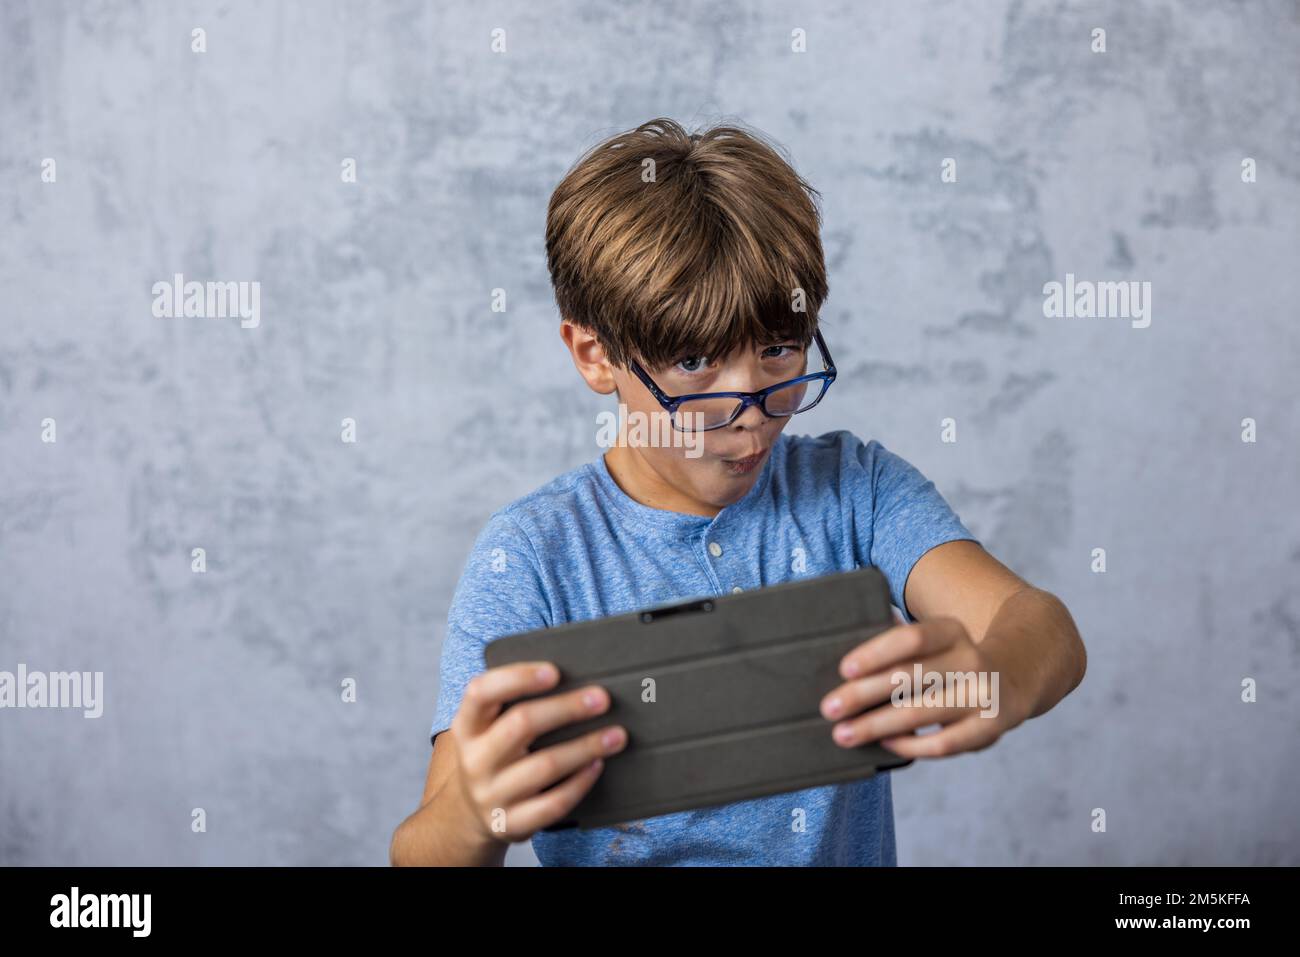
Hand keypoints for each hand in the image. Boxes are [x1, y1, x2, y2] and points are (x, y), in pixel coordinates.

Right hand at [450, 662, 627, 841]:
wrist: (468, 815)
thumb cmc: (492, 756)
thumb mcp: (487, 729)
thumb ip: (513, 703)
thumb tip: (573, 678)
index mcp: (467, 726)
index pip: (482, 692)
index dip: (517, 678)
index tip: (554, 671)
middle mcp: (474, 760)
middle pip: (521, 725)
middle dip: (566, 708)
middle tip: (601, 698)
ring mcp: (491, 795)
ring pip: (545, 765)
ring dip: (586, 746)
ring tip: (616, 734)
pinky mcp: (511, 824)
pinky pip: (553, 803)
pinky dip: (580, 783)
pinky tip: (597, 765)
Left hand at [818, 614, 1028, 758]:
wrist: (1016, 675)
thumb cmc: (952, 658)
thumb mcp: (936, 638)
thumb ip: (899, 638)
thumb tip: (850, 638)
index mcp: (953, 631)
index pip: (911, 638)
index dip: (876, 653)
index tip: (844, 669)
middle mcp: (972, 660)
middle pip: (908, 678)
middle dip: (862, 695)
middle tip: (829, 708)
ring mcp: (983, 697)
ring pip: (919, 713)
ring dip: (875, 726)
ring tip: (842, 734)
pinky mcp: (989, 730)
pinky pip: (942, 744)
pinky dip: (910, 745)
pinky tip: (884, 743)